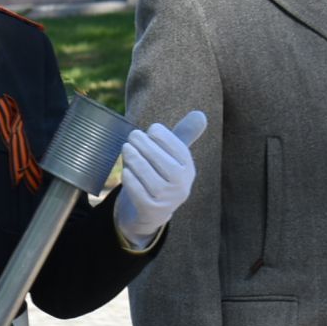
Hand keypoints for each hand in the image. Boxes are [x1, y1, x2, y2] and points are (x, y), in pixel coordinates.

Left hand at [114, 111, 206, 247]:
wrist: (150, 211)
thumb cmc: (161, 175)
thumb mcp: (173, 156)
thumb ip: (183, 135)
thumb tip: (200, 114)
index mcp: (188, 170)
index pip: (179, 151)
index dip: (164, 137)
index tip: (151, 129)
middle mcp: (181, 186)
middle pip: (163, 163)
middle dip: (146, 146)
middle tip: (133, 135)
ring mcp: (166, 200)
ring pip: (149, 176)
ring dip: (135, 159)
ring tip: (126, 147)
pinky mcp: (149, 210)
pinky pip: (138, 192)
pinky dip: (131, 179)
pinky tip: (126, 170)